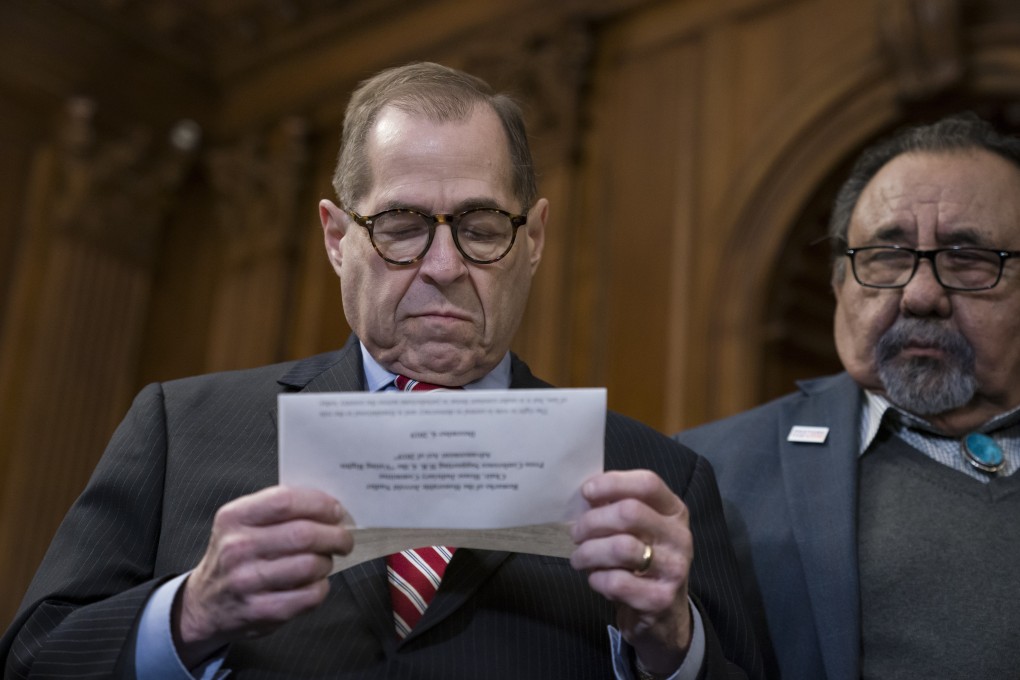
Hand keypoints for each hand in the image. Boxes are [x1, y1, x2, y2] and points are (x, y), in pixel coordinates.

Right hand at [173, 485, 352, 665]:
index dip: (320, 504)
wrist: (205, 603)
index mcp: (235, 517)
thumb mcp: (242, 523)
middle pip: (304, 535)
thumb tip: (328, 505)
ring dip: (327, 562)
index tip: (336, 511)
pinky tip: (315, 583)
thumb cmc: (236, 556)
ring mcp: (247, 582)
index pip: (286, 501)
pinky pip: (309, 595)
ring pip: (310, 565)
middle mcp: (238, 548)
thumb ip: (279, 509)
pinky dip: (321, 587)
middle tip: (343, 539)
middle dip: (335, 535)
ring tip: (325, 560)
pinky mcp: (261, 611)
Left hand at [570, 470, 692, 674]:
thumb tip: (588, 494)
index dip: (613, 483)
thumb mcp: (639, 530)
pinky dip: (597, 579)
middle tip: (576, 533)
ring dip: (589, 552)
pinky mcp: (660, 598)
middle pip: (628, 513)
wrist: (663, 613)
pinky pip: (617, 581)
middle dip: (592, 521)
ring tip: (579, 558)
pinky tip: (596, 579)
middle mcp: (679, 537)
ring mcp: (674, 568)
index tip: (586, 492)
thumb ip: (617, 508)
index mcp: (674, 512)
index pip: (648, 484)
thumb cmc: (642, 562)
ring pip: (620, 547)